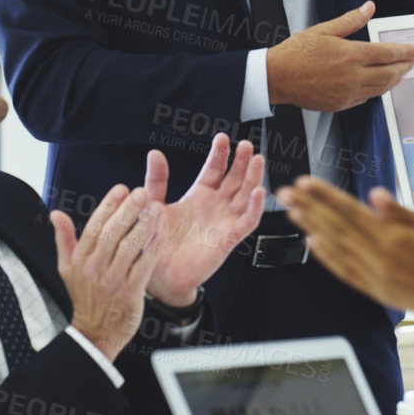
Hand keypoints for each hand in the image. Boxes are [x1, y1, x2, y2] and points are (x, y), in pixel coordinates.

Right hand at [54, 184, 162, 360]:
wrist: (95, 333)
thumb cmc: (84, 297)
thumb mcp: (67, 269)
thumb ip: (64, 239)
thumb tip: (55, 213)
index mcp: (79, 260)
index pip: (94, 226)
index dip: (108, 205)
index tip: (121, 189)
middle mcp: (94, 268)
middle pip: (113, 233)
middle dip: (129, 210)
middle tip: (142, 192)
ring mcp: (112, 281)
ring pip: (130, 247)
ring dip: (144, 225)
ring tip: (156, 208)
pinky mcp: (130, 292)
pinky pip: (144, 264)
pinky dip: (154, 247)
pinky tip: (162, 233)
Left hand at [142, 134, 265, 307]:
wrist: (160, 276)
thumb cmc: (157, 244)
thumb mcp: (155, 205)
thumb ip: (157, 180)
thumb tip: (155, 154)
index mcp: (198, 197)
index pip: (214, 170)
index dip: (220, 154)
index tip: (222, 138)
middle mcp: (215, 207)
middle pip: (234, 179)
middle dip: (242, 161)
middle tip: (247, 145)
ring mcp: (224, 221)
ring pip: (245, 195)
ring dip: (253, 177)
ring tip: (257, 159)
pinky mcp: (229, 238)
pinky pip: (248, 221)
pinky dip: (255, 207)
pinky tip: (258, 192)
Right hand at [267, 1, 413, 111]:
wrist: (277, 77)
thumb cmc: (297, 51)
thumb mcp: (324, 30)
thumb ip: (350, 20)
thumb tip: (369, 7)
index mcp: (351, 55)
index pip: (389, 54)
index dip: (407, 52)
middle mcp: (353, 76)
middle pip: (390, 74)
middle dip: (406, 67)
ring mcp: (348, 93)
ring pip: (381, 89)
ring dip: (394, 80)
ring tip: (401, 72)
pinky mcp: (341, 105)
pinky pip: (366, 98)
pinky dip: (377, 90)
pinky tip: (379, 83)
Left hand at [279, 178, 413, 324]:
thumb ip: (403, 213)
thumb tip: (375, 196)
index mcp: (394, 239)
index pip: (350, 211)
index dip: (324, 195)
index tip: (304, 182)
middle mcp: (380, 259)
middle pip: (336, 228)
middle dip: (308, 207)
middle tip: (285, 192)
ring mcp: (377, 278)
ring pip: (336, 249)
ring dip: (311, 229)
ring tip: (292, 213)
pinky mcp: (378, 292)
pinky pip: (345, 273)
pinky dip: (327, 259)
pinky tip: (312, 246)